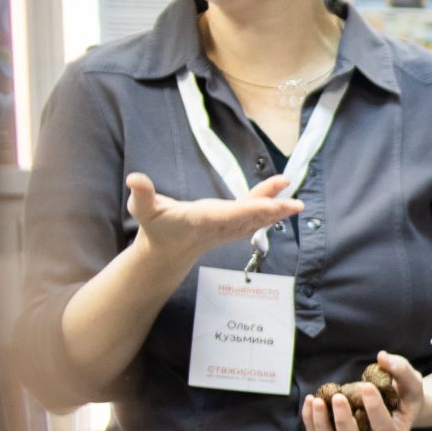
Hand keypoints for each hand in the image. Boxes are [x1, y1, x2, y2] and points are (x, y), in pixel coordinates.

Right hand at [126, 171, 300, 270]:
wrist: (166, 251)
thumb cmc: (155, 227)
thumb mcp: (143, 209)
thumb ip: (142, 194)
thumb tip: (134, 178)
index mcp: (203, 219)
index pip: (231, 214)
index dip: (252, 209)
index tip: (271, 206)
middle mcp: (221, 225)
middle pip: (252, 217)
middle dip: (274, 211)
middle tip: (297, 205)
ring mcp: (228, 228)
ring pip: (257, 218)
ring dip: (278, 210)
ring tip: (297, 203)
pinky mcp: (232, 227)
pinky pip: (255, 219)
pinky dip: (270, 211)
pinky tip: (284, 204)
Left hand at [300, 351, 424, 430]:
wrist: (395, 406)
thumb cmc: (405, 395)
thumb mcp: (412, 382)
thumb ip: (402, 369)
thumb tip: (382, 357)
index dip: (375, 410)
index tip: (367, 386)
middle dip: (343, 421)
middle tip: (338, 397)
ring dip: (322, 424)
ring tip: (317, 400)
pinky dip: (311, 420)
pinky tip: (311, 399)